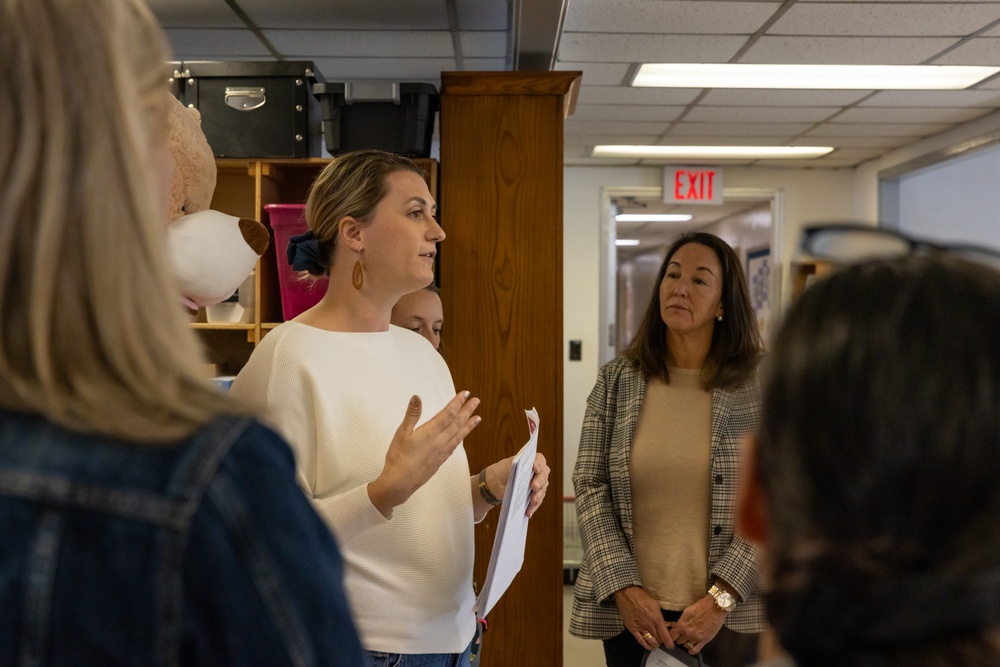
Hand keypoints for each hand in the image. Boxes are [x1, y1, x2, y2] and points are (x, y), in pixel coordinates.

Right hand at [368, 392, 480, 516]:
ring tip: (478, 417)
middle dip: (467, 410)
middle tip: (476, 401)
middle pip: (457, 423)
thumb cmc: (398, 457)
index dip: (458, 402)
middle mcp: (440, 441)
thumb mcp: (401, 433)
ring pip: (459, 435)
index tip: (466, 394)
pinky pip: (455, 445)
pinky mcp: (441, 460)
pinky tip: (463, 435)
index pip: (448, 414)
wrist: (400, 482)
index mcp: (431, 432)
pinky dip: (461, 437)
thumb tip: (417, 397)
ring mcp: (442, 451)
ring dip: (469, 425)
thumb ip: (412, 414)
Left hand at [484, 453, 549, 517]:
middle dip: (539, 481)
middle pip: (544, 475)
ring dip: (538, 496)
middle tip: (533, 486)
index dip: (539, 464)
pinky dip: (533, 507)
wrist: (497, 482)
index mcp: (532, 460)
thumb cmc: (504, 470)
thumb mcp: (508, 466)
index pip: (540, 459)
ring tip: (532, 502)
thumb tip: (521, 474)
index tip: (535, 469)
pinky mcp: (534, 495)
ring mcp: (537, 484)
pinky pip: (537, 501)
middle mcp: (537, 472)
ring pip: (542, 490)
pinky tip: (528, 512)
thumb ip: (516, 467)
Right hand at [613, 586, 673, 651]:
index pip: (665, 636)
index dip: (669, 643)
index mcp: (656, 618)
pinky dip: (646, 646)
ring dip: (656, 645)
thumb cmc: (642, 597)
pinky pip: (640, 641)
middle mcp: (649, 625)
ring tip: (657, 644)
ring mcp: (640, 628)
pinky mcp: (632, 629)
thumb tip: (666, 625)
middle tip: (664, 640)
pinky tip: (650, 647)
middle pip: (659, 640)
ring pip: (651, 642)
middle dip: (663, 641)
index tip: (671, 645)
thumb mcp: (656, 605)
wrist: (627, 594)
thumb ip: (660, 616)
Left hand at [669, 594, 726, 654]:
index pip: (671, 635)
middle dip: (679, 637)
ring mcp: (696, 638)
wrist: (715, 607)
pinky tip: (691, 647)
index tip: (673, 634)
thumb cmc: (702, 606)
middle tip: (681, 635)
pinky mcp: (704, 641)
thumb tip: (677, 625)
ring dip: (686, 642)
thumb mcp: (687, 611)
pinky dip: (691, 650)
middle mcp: (687, 633)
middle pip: (678, 641)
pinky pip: (694, 650)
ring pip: (685, 646)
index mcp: (682, 624)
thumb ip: (681, 620)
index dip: (671, 635)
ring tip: (688, 638)